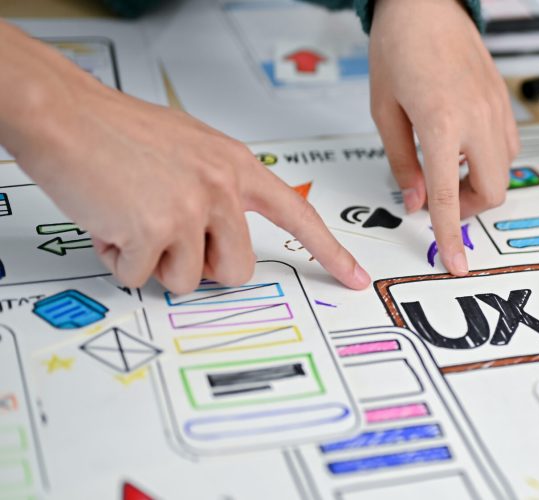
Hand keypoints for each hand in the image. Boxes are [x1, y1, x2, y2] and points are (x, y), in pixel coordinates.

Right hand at [0, 23, 368, 293]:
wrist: (64, 113)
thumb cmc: (117, 130)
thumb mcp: (190, 148)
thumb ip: (218, 187)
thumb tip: (224, 233)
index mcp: (237, 167)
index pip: (298, 215)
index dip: (329, 251)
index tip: (355, 277)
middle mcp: (223, 187)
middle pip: (236, 270)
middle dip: (199, 267)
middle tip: (165, 236)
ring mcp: (192, 209)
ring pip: (187, 280)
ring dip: (154, 263)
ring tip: (132, 219)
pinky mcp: (155, 229)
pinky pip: (141, 277)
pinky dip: (119, 260)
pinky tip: (109, 222)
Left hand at [369, 0, 518, 275]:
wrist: (426, 3)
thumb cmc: (399, 46)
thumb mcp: (384, 109)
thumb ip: (400, 161)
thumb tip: (414, 200)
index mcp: (441, 122)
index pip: (446, 196)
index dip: (450, 236)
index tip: (456, 262)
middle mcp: (476, 118)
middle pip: (492, 191)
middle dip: (467, 208)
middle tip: (439, 201)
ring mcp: (496, 108)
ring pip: (504, 171)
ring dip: (479, 184)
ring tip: (449, 171)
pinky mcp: (505, 100)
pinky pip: (510, 146)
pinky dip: (491, 160)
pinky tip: (465, 147)